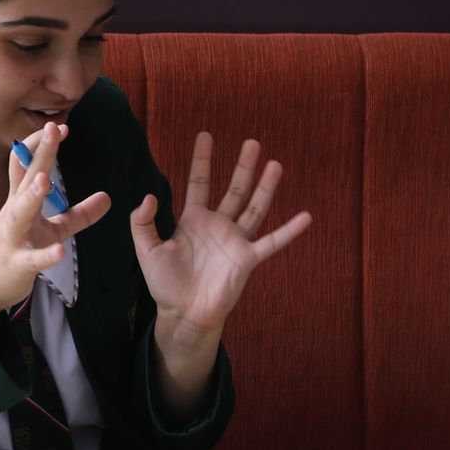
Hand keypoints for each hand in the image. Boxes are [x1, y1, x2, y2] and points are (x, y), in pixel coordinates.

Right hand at [0, 122, 109, 323]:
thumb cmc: (18, 249)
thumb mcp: (52, 230)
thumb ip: (79, 214)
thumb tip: (107, 198)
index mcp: (20, 200)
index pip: (25, 164)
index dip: (39, 145)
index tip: (59, 126)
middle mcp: (14, 213)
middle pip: (25, 179)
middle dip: (38, 154)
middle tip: (52, 128)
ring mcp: (14, 238)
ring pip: (20, 214)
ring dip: (32, 196)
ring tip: (45, 180)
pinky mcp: (18, 264)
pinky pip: (32, 259)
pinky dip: (45, 255)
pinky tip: (60, 252)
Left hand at [132, 133, 313, 346]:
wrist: (184, 313)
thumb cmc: (165, 284)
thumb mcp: (146, 250)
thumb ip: (143, 223)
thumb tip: (149, 197)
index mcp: (193, 221)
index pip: (199, 183)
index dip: (202, 160)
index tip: (206, 135)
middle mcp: (218, 226)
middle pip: (234, 190)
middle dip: (243, 167)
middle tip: (252, 142)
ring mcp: (235, 241)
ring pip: (254, 208)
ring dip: (265, 188)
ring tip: (275, 164)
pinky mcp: (248, 259)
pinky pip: (272, 242)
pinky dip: (289, 231)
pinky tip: (306, 217)